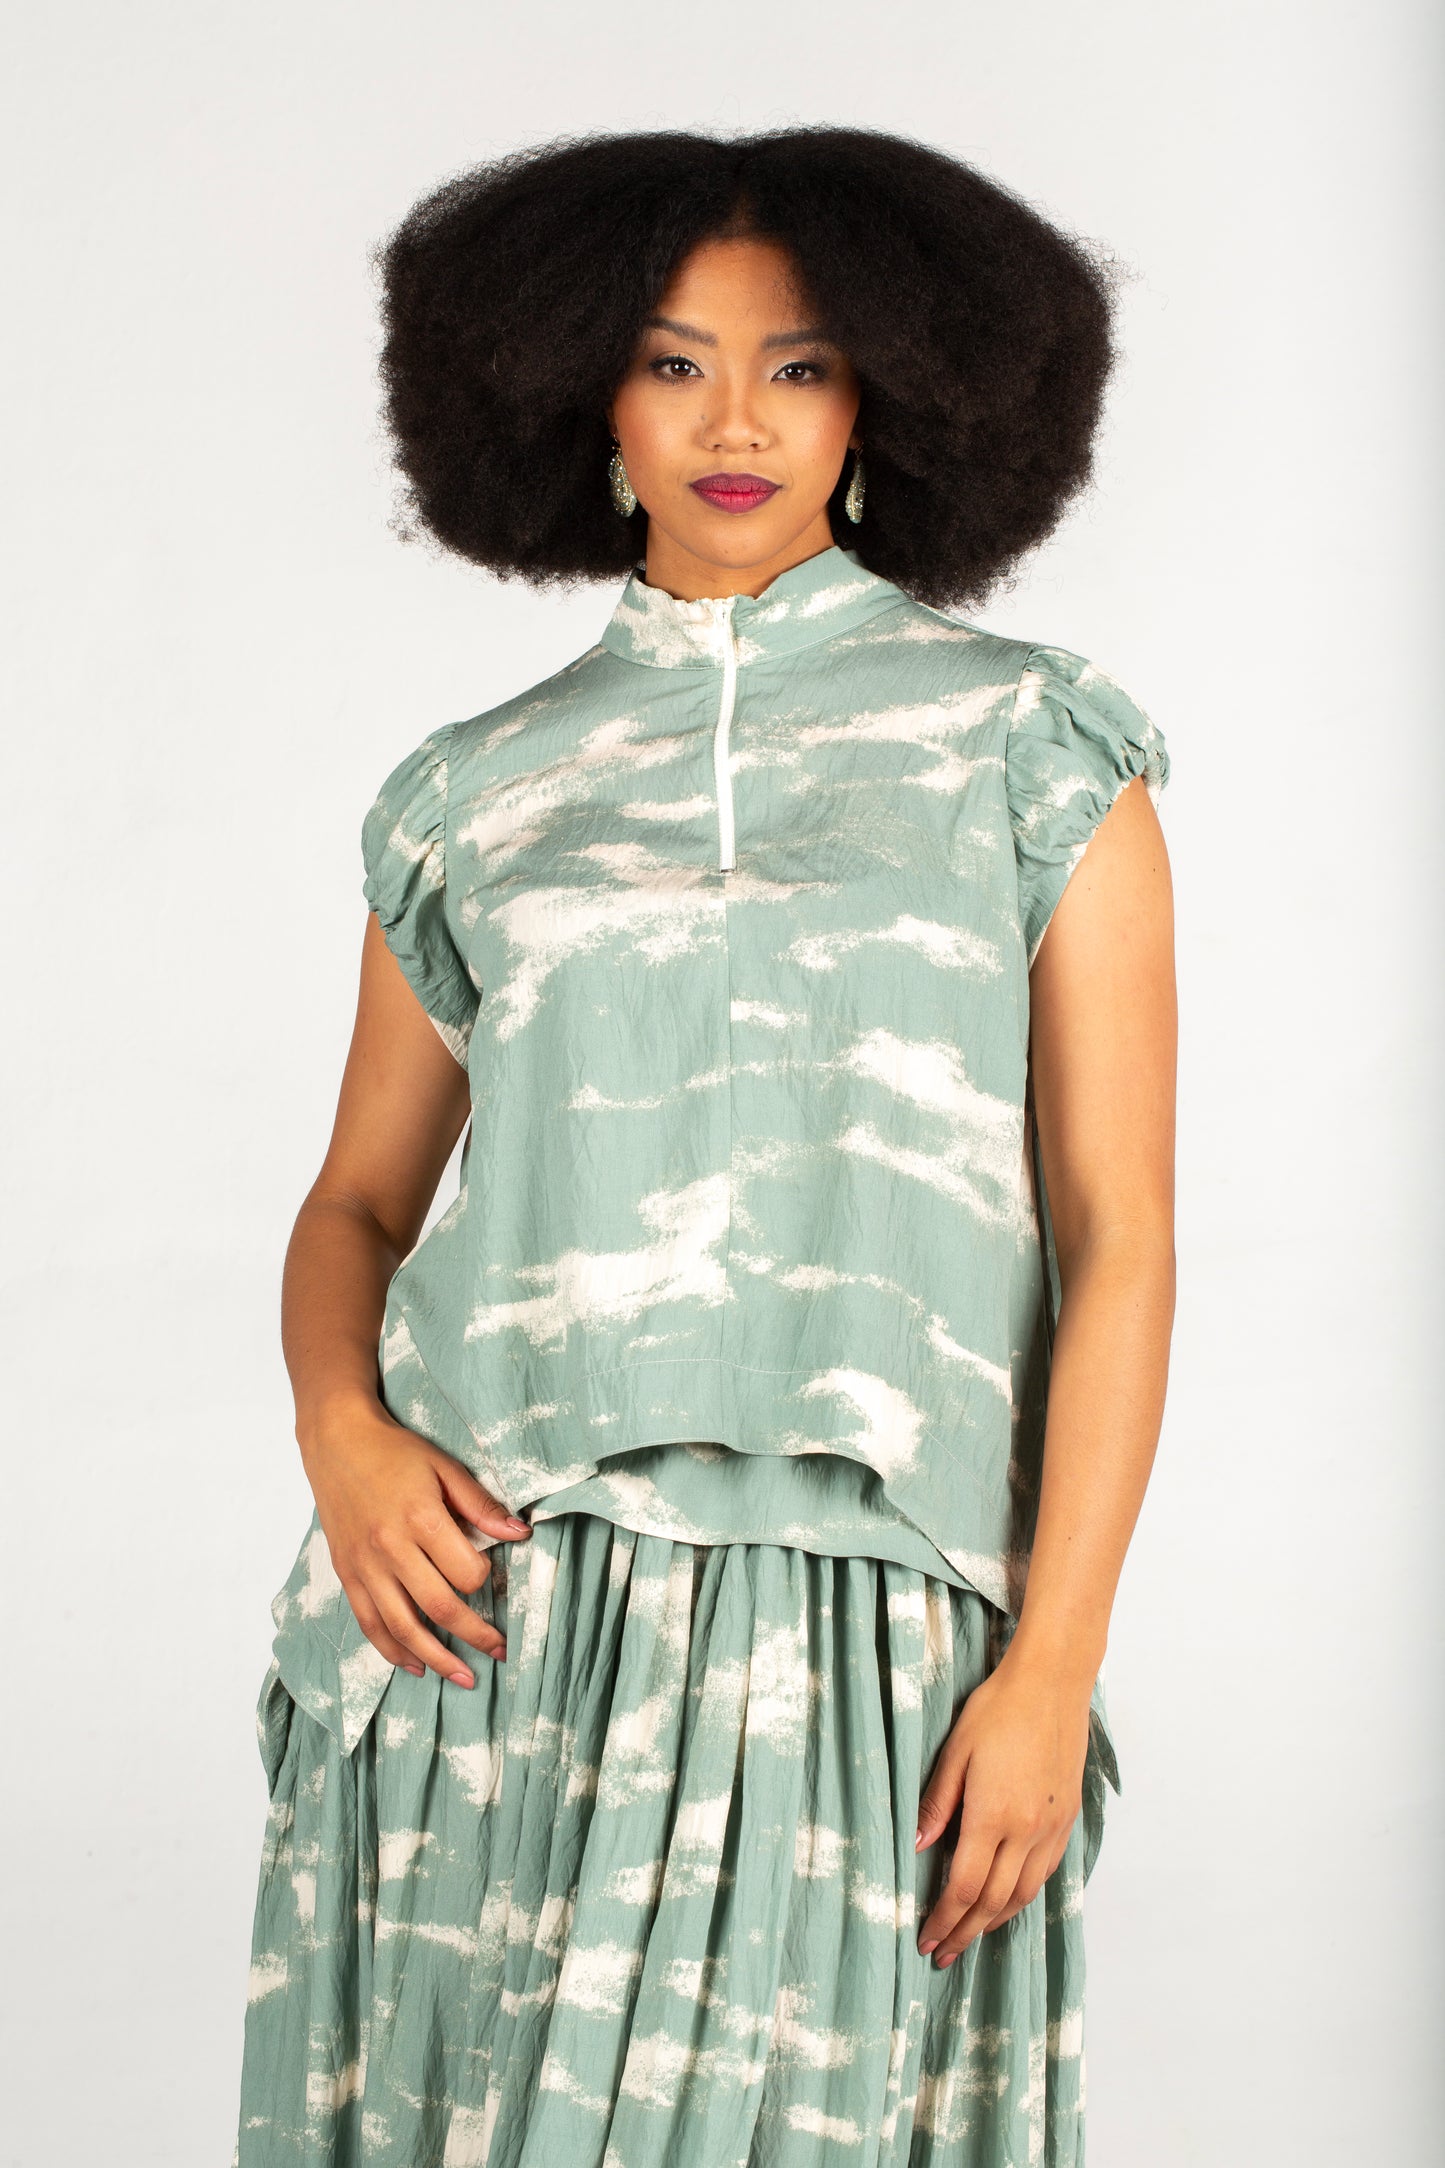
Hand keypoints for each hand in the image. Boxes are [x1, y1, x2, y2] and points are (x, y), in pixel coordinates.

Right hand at [300, 1393, 531, 1686]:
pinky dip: (393, 1651)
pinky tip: (415, 1665)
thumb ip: (481, 1504)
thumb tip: (521, 1533)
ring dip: (437, 1659)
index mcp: (421, 1518)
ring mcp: (365, 1565)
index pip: (465, 1571)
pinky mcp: (347, 1574)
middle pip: (439, 1608)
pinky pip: (370, 1624)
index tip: (493, 1577)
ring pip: (404, 1627)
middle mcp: (391, 1548)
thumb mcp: (445, 1467)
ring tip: (464, 1677)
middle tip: (500, 1651)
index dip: (486, 1580)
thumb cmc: (395, 1453)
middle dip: (475, 1636)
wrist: (337, 1442)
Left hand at [914, 1647, 1090, 1962]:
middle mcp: (1027, 1831)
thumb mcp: (956, 1751)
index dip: (944, 1919)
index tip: (926, 1940)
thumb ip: (938, 1803)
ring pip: (1024, 1894)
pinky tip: (1008, 1900)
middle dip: (965, 1932)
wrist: (1052, 1684)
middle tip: (942, 1953)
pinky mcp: (1067, 1818)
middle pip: (994, 1901)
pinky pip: (1044, 1873)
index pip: (965, 1887)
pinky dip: (1023, 1896)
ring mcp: (1052, 1827)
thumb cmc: (998, 1709)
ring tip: (971, 1935)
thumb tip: (919, 1848)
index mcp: (993, 1816)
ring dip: (995, 1921)